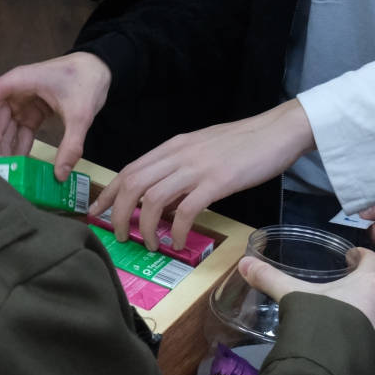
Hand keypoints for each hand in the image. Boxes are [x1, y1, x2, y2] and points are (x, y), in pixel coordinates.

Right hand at [0, 52, 111, 177]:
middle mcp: (15, 91)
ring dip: (5, 149)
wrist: (102, 68)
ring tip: (7, 174)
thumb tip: (60, 175)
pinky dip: (20, 147)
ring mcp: (23, 102)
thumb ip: (71, 144)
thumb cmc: (87, 80)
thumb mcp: (81, 113)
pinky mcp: (33, 111)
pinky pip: (20, 131)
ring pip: (5, 128)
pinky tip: (22, 166)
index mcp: (18, 82)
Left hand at [90, 99, 315, 250]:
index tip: (96, 212)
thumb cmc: (245, 142)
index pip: (130, 169)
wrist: (278, 131)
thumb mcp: (204, 149)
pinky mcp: (218, 181)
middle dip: (118, 213)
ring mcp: (197, 167)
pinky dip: (177, 229)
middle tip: (119, 235)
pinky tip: (179, 242)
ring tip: (150, 244)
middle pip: (132, 184)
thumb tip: (164, 196)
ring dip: (145, 226)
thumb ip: (181, 167)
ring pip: (153, 198)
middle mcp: (179, 154)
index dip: (108, 192)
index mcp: (174, 146)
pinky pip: (186, 209)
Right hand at [239, 248, 374, 358]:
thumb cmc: (318, 320)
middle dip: (364, 284)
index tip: (351, 257)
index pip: (372, 260)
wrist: (329, 367)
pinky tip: (357, 340)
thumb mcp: (292, 295)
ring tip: (348, 314)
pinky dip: (372, 336)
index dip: (362, 256)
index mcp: (368, 283)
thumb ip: (270, 278)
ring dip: (369, 309)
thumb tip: (244, 263)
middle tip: (345, 286)